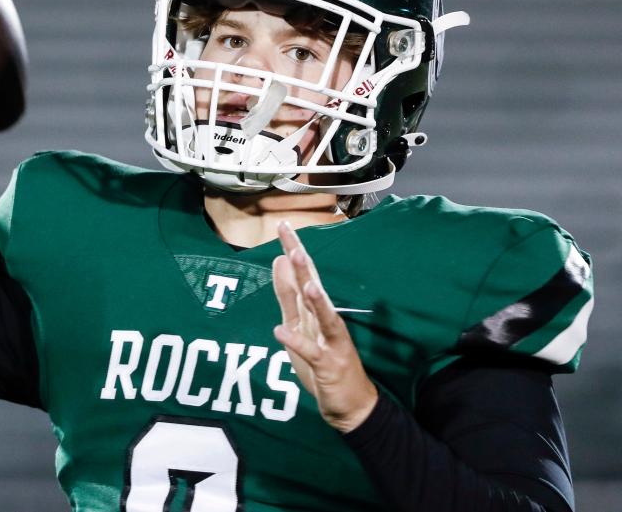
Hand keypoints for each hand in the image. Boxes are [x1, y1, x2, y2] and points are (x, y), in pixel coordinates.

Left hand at [271, 221, 377, 432]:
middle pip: (313, 286)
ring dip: (314, 299)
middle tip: (290, 239)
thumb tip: (280, 260)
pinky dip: (297, 342)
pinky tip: (282, 332)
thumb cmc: (324, 362)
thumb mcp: (299, 324)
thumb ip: (288, 294)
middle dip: (302, 263)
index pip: (303, 273)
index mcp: (316, 309)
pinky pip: (311, 352)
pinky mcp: (329, 365)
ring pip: (323, 317)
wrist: (351, 404)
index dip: (292, 249)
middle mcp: (326, 320)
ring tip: (304, 279)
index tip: (282, 225)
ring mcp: (330, 342)